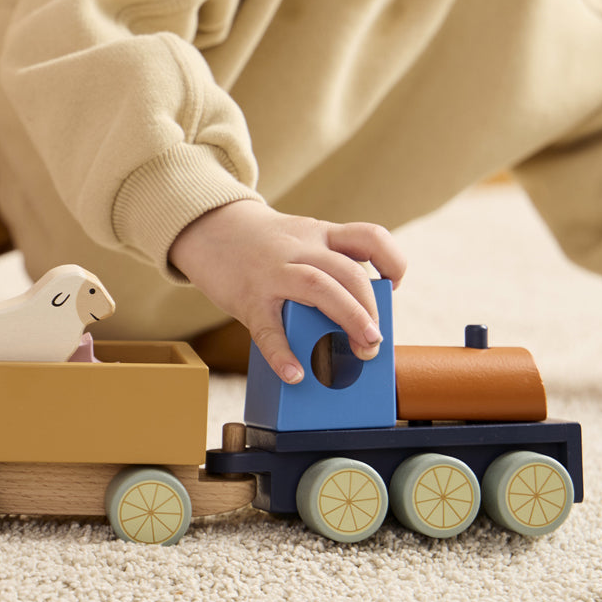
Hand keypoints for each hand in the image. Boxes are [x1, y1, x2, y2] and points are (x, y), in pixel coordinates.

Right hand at [169, 201, 406, 383]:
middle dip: (370, 310)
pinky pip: (268, 328)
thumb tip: (355, 322)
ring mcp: (273, 271)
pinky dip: (283, 354)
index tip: (394, 285)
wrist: (208, 227)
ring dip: (348, 319)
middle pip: (349, 272)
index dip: (392, 261)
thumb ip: (326, 267)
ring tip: (360, 353)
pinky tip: (294, 374)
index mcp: (319, 235)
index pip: (369, 237)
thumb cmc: (261, 245)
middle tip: (373, 342)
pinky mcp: (248, 297)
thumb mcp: (299, 240)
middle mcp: (301, 249)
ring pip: (318, 287)